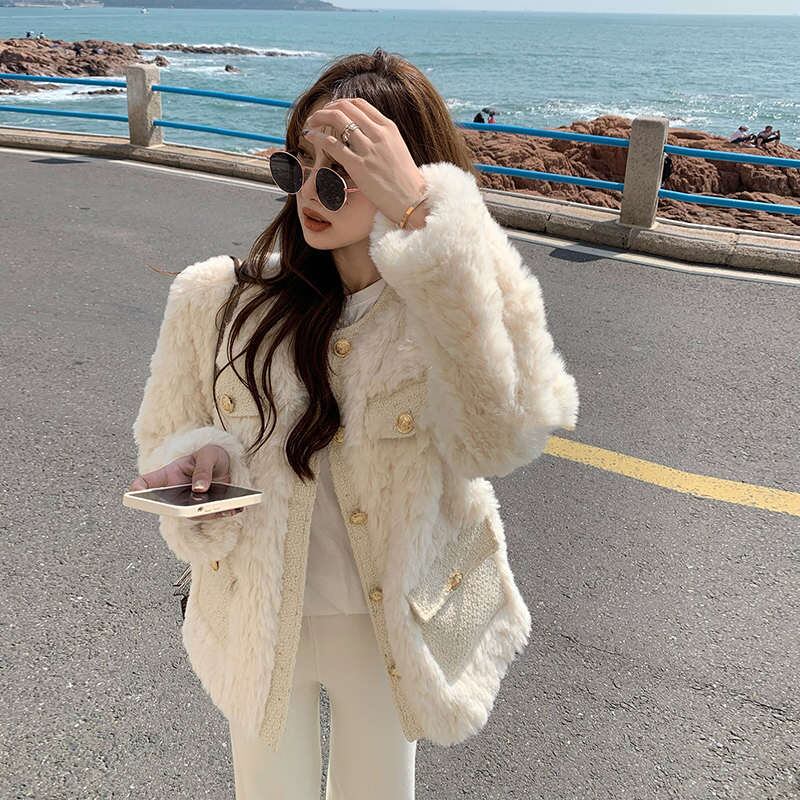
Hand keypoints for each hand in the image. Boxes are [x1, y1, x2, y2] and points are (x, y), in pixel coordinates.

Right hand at [128, 444, 243, 519]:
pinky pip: (211, 515)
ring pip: (193, 513)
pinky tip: (236, 508)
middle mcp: (176, 493)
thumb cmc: (209, 456)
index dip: (139, 488)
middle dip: (180, 509)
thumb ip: (203, 469)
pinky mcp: (205, 509)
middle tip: (190, 507)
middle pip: (171, 506)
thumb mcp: (208, 455)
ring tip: (225, 507)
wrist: (224, 463)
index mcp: (170, 475)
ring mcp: (189, 503)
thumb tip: (199, 489)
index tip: (133, 490)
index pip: (148, 482)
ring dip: (208, 512)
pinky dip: (224, 512)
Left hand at [302, 97, 428, 227]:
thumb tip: (364, 133)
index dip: (341, 104)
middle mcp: (378, 134)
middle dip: (326, 109)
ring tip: (310, 124)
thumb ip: (382, 138)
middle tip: (317, 117)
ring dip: (318, 118)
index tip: (331, 111)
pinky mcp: (358, 166)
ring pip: (337, 120)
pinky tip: (310, 137)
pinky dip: (317, 137)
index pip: (359, 104)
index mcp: (388, 128)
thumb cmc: (405, 180)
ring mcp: (368, 149)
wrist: (412, 200)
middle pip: (345, 108)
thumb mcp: (397, 150)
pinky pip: (332, 144)